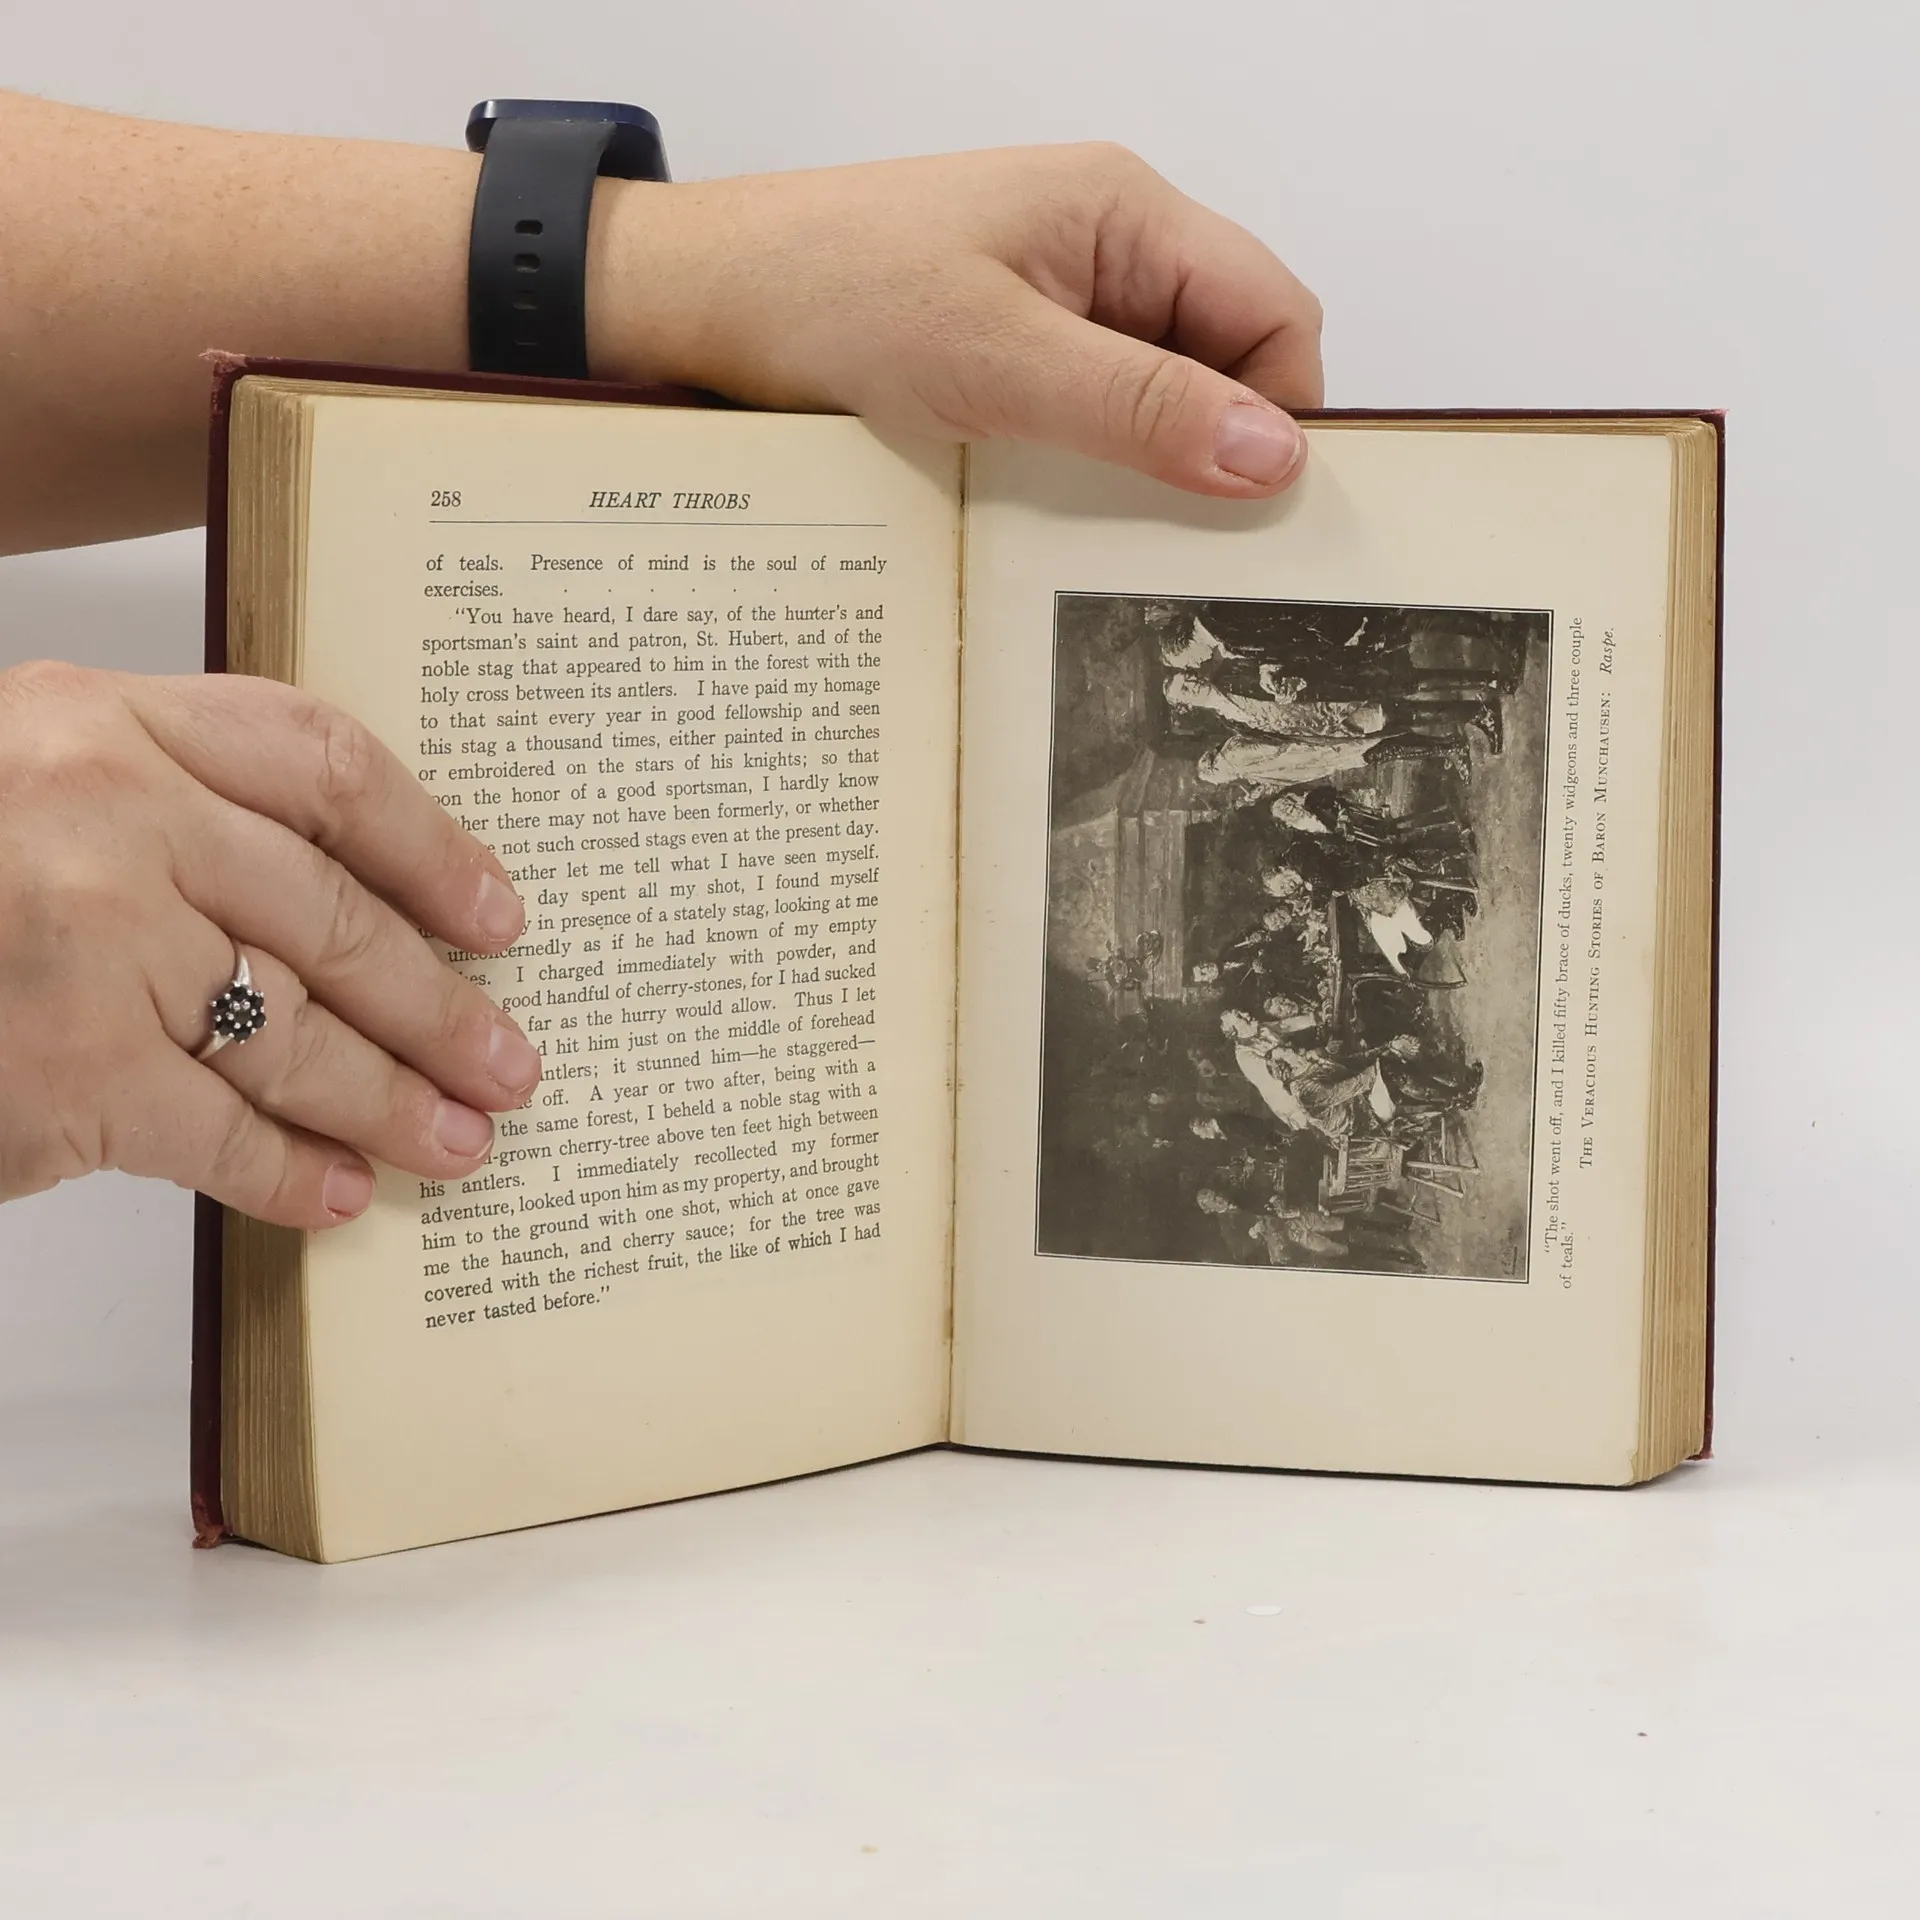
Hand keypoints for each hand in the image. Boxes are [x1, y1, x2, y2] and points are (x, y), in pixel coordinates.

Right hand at [0, 663, 541, 1227]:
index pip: (325, 766)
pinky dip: (287, 1170)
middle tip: (509, 1058)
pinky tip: (338, 1195)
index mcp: (107, 717)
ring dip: (391, 1099)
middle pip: (332, 915)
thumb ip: (159, 808)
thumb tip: (329, 913)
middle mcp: (110, 814)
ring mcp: (89, 942)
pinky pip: (218, 1128)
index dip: (431, 845)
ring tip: (459, 1142)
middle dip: (438, 1004)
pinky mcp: (64, 1069)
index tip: (497, 911)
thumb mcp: (21, 778)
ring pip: (295, 1029)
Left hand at [596, 144, 1322, 498]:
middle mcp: (1105, 250)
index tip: (1251, 509)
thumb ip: (1141, 407)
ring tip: (1101, 531)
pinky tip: (1053, 512)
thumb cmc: (831, 295)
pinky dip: (1087, 467)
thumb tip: (1274, 457)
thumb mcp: (999, 360)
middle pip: (1223, 359)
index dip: (1281, 410)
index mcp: (1126, 214)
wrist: (700, 300)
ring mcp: (1056, 303)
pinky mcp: (1009, 352)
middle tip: (1176, 541)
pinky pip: (1088, 417)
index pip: (1273, 312)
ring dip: (1143, 467)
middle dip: (1213, 449)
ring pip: (1155, 399)